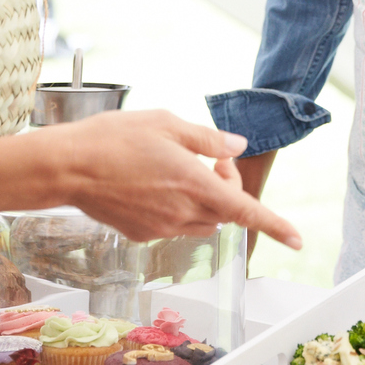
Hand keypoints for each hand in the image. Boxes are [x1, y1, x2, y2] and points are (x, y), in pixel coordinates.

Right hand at [45, 109, 303, 248]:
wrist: (67, 167)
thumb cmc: (114, 138)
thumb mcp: (167, 124)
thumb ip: (207, 140)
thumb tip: (237, 147)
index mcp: (195, 186)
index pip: (247, 211)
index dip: (276, 226)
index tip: (298, 240)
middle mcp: (182, 213)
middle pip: (225, 211)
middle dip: (228, 188)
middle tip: (210, 158)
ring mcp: (161, 228)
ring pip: (201, 220)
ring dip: (205, 199)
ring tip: (180, 168)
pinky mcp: (141, 234)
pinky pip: (173, 224)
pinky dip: (177, 207)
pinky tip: (152, 182)